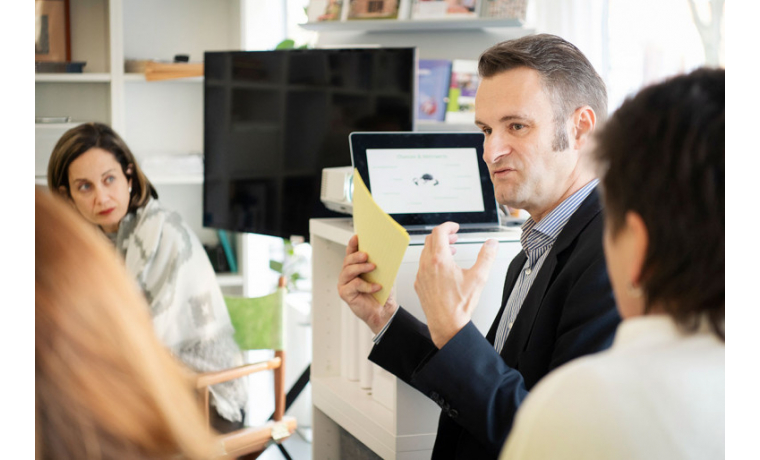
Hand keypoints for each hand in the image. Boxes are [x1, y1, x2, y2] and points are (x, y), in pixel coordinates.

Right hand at [337, 235, 398, 333]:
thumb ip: (379, 264)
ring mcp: (344, 284)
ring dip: (361, 268)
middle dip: (356, 256)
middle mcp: (347, 274)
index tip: (357, 237)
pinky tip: (377, 287)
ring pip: (348, 271)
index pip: (351, 252)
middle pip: (348, 261)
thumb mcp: (382, 275)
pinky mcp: (345, 294)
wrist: (383, 310)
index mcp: (355, 266)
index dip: (352, 244)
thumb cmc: (381, 292)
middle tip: (366, 255)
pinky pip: (354, 285)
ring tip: (373, 267)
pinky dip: (367, 285)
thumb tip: (384, 252)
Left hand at [414, 222, 498, 347]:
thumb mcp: (478, 278)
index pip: (439, 232)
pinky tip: (442, 269)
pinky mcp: (419, 285)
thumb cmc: (459, 305)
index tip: (455, 227)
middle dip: (443, 235)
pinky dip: (431, 261)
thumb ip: (486, 257)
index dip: (448, 226)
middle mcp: (427, 266)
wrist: (447, 325)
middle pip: (430, 240)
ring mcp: (421, 275)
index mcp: (440, 260)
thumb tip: (491, 244)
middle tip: (454, 237)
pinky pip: (422, 266)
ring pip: (425, 252)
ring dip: (437, 248)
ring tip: (450, 252)